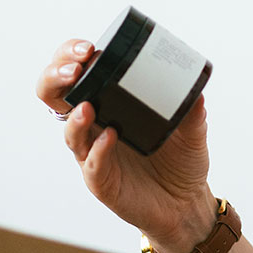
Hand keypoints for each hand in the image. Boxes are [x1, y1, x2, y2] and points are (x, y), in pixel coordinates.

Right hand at [34, 38, 215, 249]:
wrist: (186, 203)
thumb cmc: (180, 160)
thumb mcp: (192, 130)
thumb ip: (192, 111)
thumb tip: (197, 91)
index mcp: (109, 104)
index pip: (78, 73)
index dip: (70, 56)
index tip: (87, 49)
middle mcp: (94, 126)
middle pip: (55, 97)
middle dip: (56, 78)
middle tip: (75, 68)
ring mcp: (93, 153)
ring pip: (70, 132)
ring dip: (75, 118)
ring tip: (87, 107)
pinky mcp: (101, 181)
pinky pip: (92, 165)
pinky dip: (98, 151)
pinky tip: (109, 137)